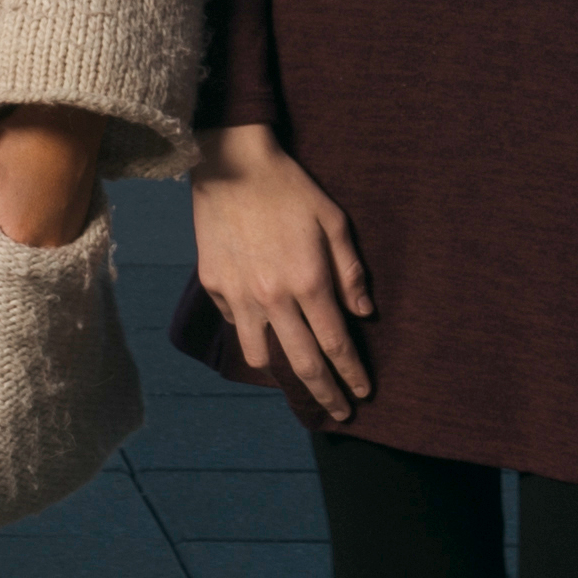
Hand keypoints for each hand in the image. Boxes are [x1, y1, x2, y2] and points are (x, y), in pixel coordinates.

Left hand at [0, 111, 109, 252]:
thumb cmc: (22, 141)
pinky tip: (24, 201)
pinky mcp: (76, 224)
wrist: (69, 116)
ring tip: (6, 200)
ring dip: (10, 229)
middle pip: (7, 253)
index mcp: (24, 239)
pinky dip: (30, 224)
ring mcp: (67, 237)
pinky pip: (44, 236)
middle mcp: (50, 247)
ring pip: (25, 245)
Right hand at [189, 124, 368, 418]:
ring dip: (282, 370)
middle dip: (327, 395)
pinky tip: (264, 324)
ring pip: (261, 356)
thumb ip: (350, 271)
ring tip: (295, 368)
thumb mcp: (334, 222)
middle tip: (340, 413)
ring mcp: (239, 296)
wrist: (232, 164)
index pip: (337, 346)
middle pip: (303, 364)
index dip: (352, 376)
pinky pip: (237, 325)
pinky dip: (253, 333)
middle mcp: (273, 298)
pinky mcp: (214, 287)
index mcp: (309, 282)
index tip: (363, 396)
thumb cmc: (290, 190)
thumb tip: (363, 313)